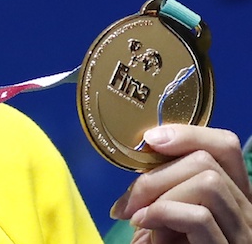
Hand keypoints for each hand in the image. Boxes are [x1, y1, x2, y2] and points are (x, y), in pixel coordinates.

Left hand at [110, 124, 251, 242]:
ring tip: (138, 219)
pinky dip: (163, 213)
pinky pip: (199, 217)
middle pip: (208, 161)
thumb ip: (166, 188)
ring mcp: (244, 235)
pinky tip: (144, 225)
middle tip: (128, 200)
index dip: (187, 133)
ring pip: (207, 183)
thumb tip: (145, 152)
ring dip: (160, 195)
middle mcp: (248, 214)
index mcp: (234, 198)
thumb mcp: (168, 218)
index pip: (225, 146)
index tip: (148, 140)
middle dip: (157, 173)